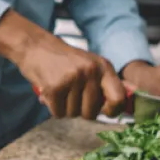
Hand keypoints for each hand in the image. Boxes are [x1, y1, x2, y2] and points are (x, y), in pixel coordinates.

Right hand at [0, 10, 125, 118]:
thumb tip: (125, 101)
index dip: (112, 111)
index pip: (118, 98)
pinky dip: (52, 107)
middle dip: (80, 110)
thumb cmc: (62, 59)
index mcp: (102, 66)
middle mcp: (90, 71)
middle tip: (71, 95)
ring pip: (73, 114)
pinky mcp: (55, 87)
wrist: (34, 45)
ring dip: (64, 107)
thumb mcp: (88, 64)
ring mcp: (72, 79)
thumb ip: (104, 82)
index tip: (104, 111)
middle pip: (91, 113)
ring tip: (59, 89)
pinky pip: (58, 113)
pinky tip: (49, 92)